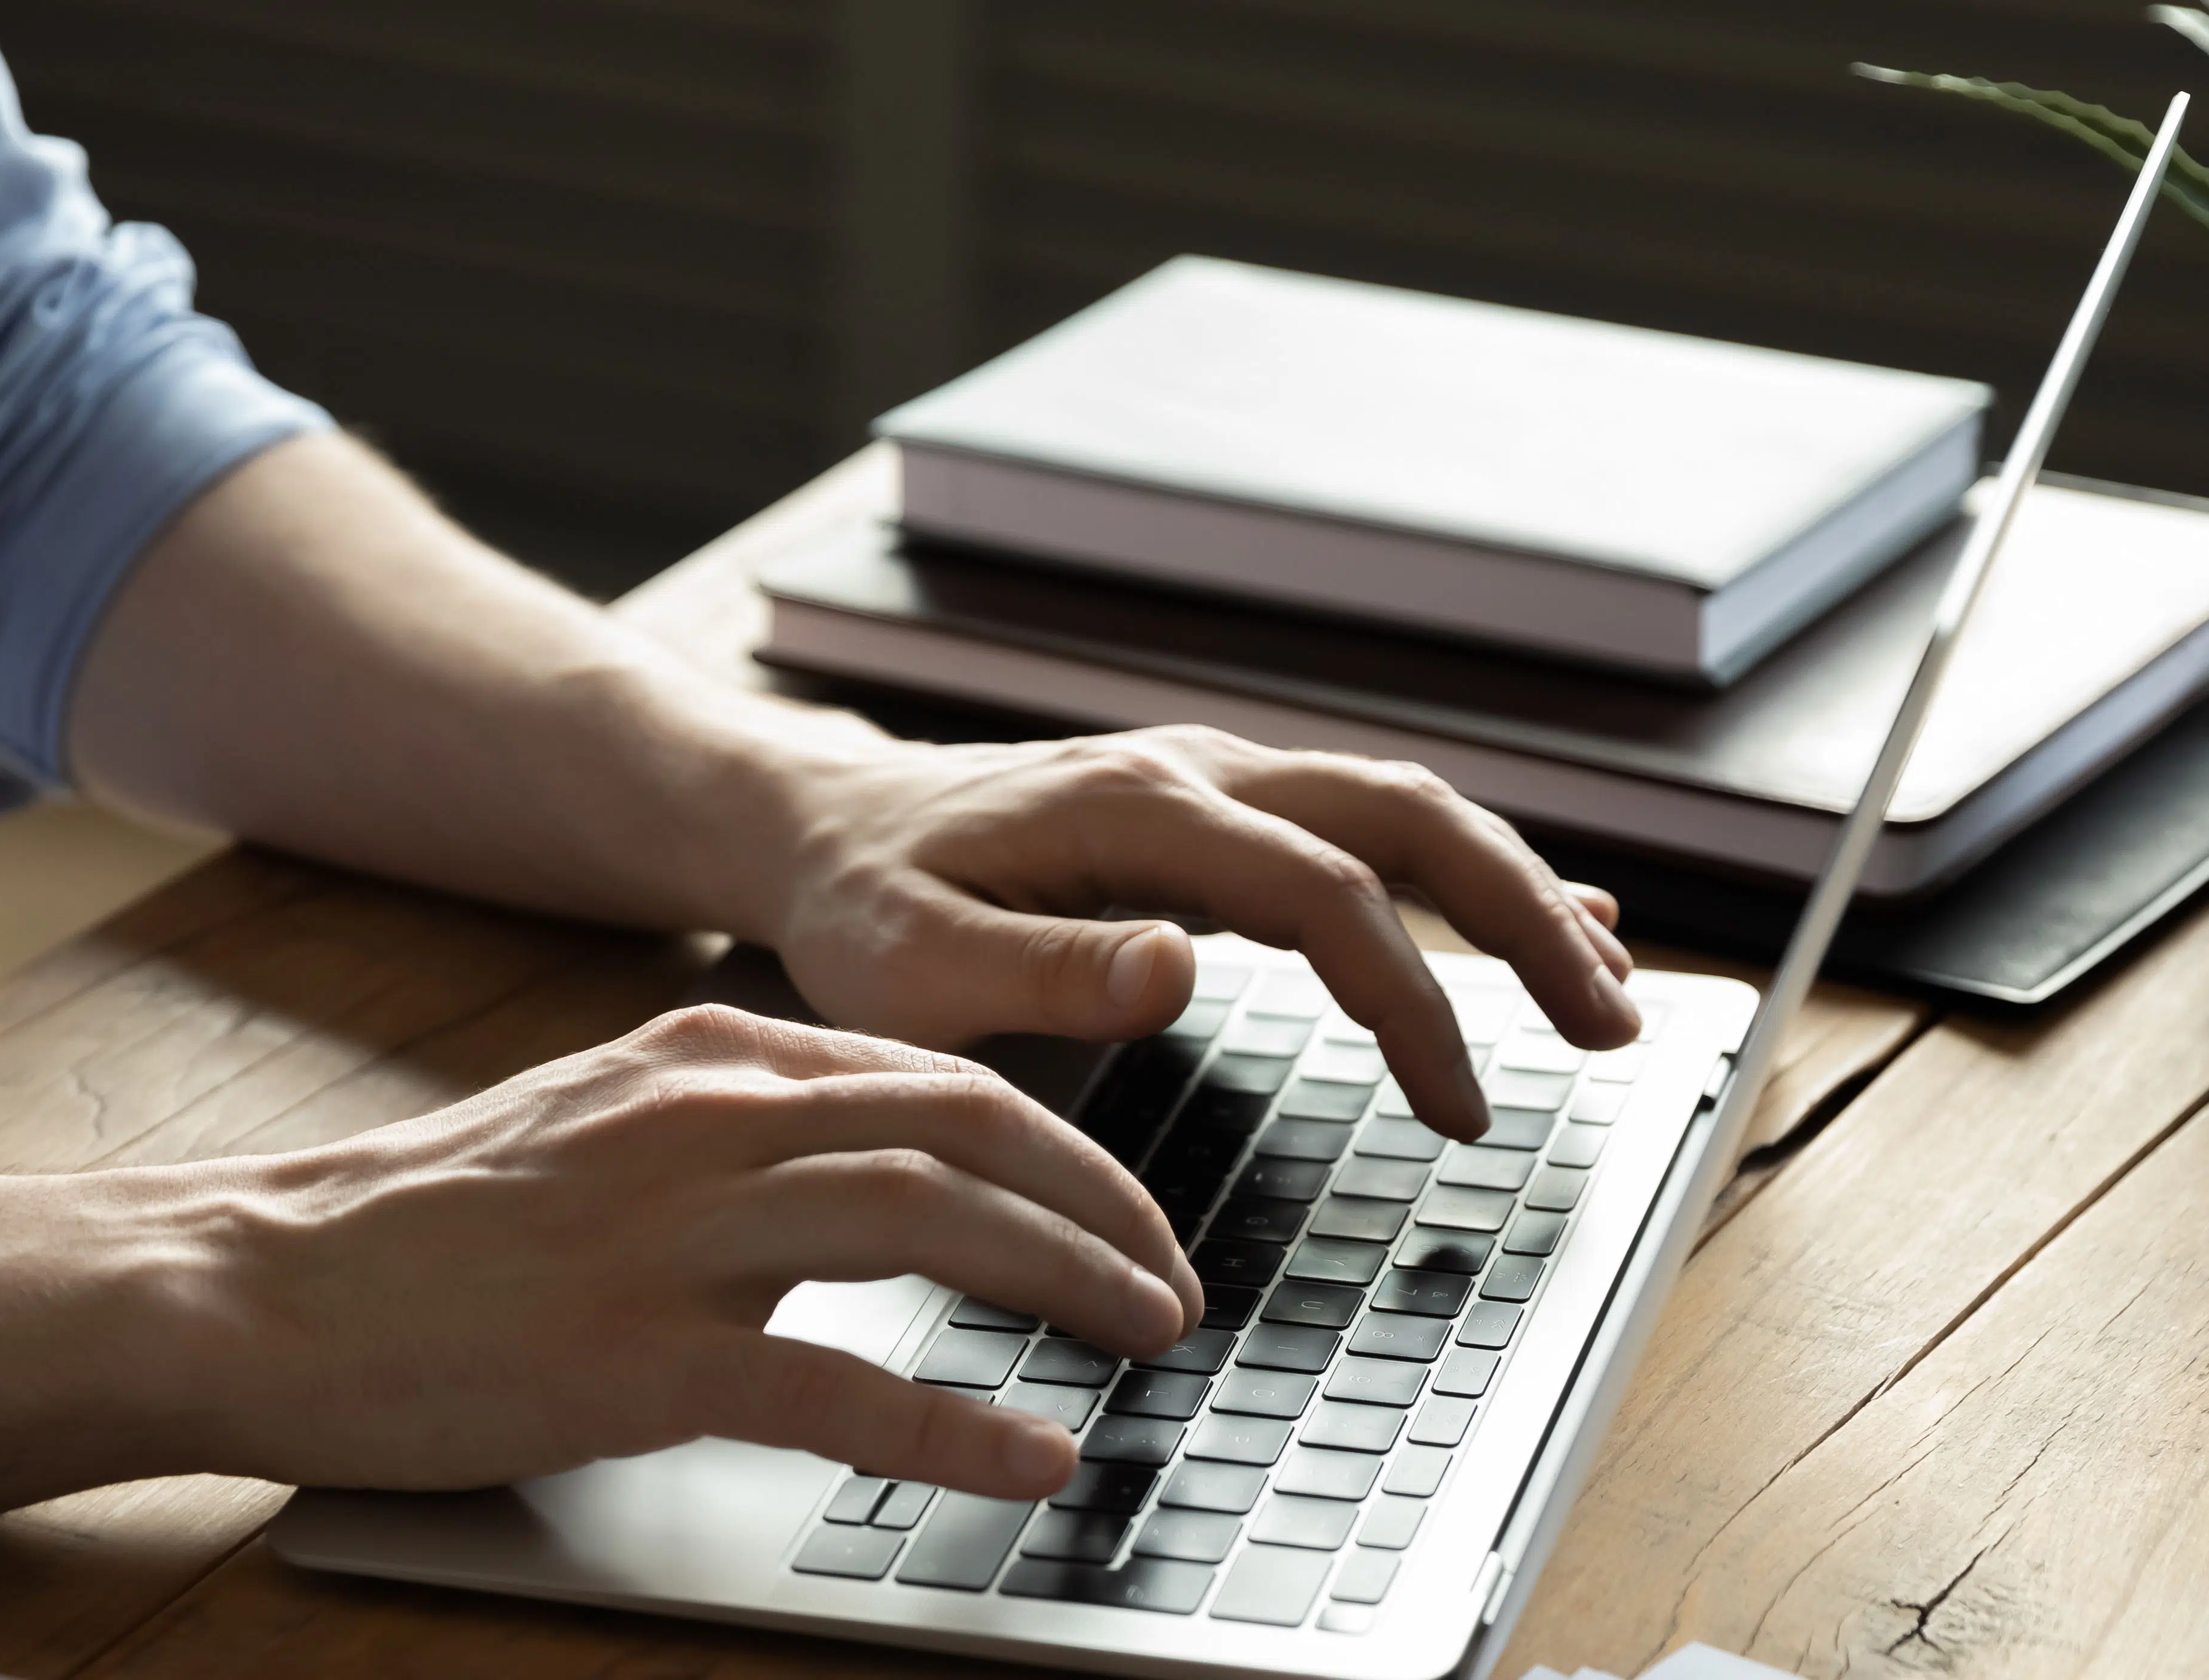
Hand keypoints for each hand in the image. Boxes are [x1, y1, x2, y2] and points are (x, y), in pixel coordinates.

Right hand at [189, 1004, 1201, 1498]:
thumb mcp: (606, 1121)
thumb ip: (740, 1125)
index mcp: (711, 1060)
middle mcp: (711, 1122)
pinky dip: (953, 1423)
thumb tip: (878, 1158)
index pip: (937, 1076)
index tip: (1122, 1205)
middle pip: (967, 1129)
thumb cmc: (435, 1218)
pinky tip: (1032, 1456)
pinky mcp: (635, 1355)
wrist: (263, 1278)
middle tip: (1172, 1277)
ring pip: (929, 1223)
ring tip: (1150, 1335)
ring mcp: (675, 1235)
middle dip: (1101, 1199)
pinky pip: (835, 1386)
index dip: (1060, 1142)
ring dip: (1065, 1278)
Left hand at [758, 725, 1637, 1140]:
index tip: (1463, 1109)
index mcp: (1134, 810)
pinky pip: (1365, 826)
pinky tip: (1539, 912)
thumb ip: (1043, 970)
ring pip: (1404, 810)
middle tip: (1615, 1027)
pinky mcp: (1213, 807)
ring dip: (1513, 890)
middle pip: (1407, 817)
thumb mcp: (911, 964)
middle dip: (1524, 916)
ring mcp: (1211, 777)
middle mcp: (1194, 770)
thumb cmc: (860, 906)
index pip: (1324, 894)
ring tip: (1604, 987)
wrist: (821, 824)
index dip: (1412, 1000)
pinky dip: (1459, 871)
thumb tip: (1180, 966)